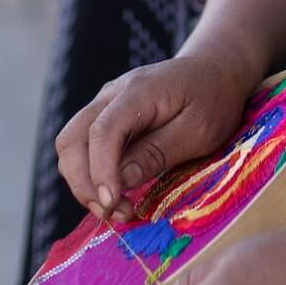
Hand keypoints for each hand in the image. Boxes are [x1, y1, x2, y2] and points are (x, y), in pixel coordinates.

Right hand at [56, 48, 260, 222]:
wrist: (214, 70)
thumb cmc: (213, 99)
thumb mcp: (198, 130)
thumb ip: (158, 153)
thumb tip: (120, 181)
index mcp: (139, 91)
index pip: (102, 131)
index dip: (100, 172)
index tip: (112, 204)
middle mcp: (112, 94)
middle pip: (72, 139)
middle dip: (83, 183)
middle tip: (113, 214)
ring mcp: (105, 104)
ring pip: (71, 144)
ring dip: (83, 182)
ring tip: (115, 209)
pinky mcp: (106, 117)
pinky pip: (84, 146)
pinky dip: (91, 174)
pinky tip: (115, 193)